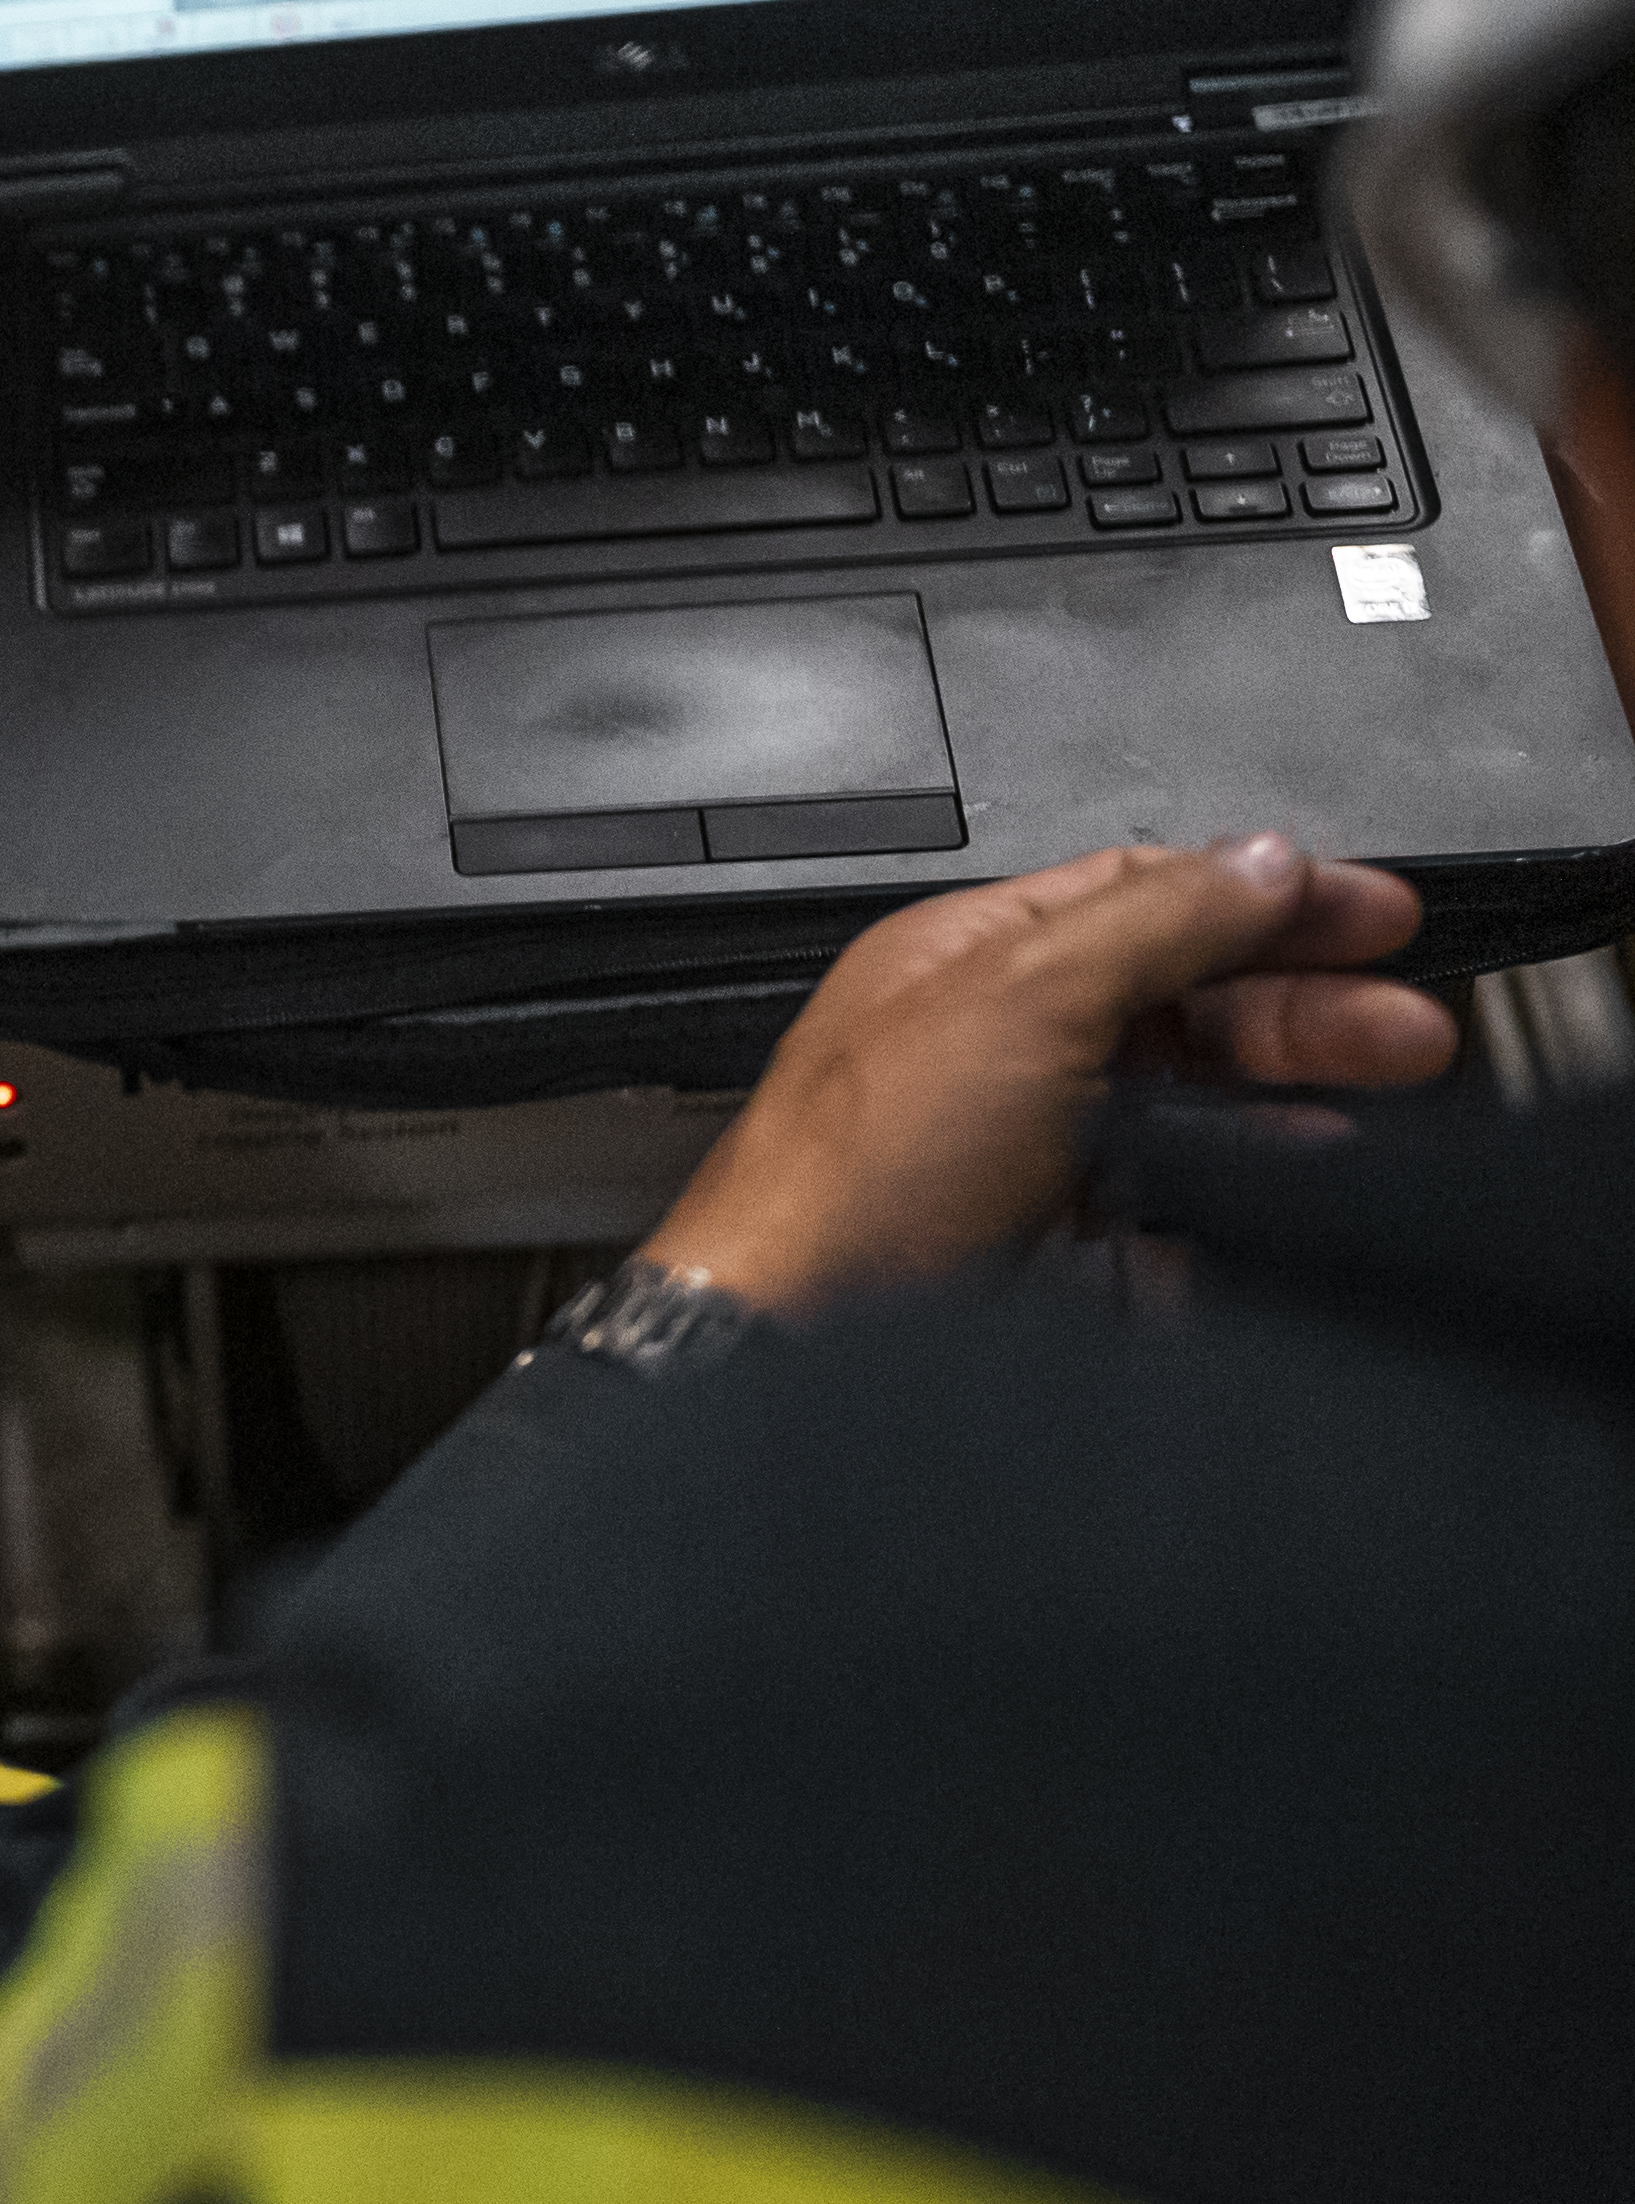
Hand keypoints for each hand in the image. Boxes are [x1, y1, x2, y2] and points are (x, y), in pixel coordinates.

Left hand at [642, 831, 1453, 1311]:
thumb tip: (1257, 860)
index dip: (1266, 896)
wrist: (795, 1342)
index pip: (1145, 893)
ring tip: (1377, 1089)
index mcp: (971, 957)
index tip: (1377, 916)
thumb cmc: (851, 1174)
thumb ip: (1145, 922)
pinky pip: (1161, 1196)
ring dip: (1285, 1085)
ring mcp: (1016, 1144)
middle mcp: (992, 1043)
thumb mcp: (1019, 1001)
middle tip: (1408, 1025)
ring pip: (1180, 1095)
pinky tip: (1286, 1183)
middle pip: (1181, 995)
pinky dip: (1234, 1184)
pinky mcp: (1038, 1240)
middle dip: (1305, 997)